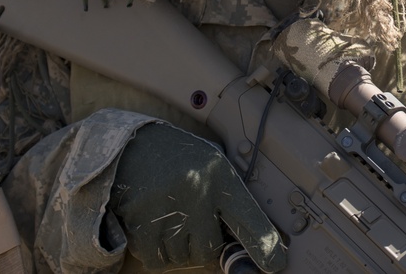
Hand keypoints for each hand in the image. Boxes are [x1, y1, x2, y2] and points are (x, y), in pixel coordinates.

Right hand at [107, 122, 286, 271]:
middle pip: (208, 249)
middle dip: (201, 247)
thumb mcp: (209, 166)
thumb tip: (239, 241)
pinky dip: (155, 252)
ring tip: (170, 220)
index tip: (274, 263)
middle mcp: (198, 190)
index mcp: (219, 175)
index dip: (262, 243)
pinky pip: (155, 258)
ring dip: (176, 249)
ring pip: (181, 257)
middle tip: (191, 227)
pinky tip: (153, 229)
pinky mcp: (142, 218)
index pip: (248, 216)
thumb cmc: (176, 158)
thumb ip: (225, 200)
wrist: (131, 142)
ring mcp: (169, 205)